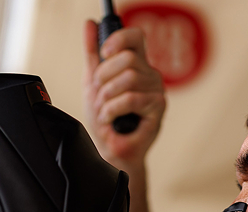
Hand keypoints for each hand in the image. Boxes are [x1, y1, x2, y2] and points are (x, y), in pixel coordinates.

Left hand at [83, 20, 165, 169]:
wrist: (111, 150)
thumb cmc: (106, 120)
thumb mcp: (93, 82)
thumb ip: (92, 53)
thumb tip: (89, 24)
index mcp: (137, 65)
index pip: (135, 37)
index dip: (119, 40)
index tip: (104, 54)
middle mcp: (150, 75)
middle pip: (128, 58)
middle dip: (105, 78)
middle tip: (100, 95)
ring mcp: (156, 90)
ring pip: (129, 78)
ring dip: (108, 97)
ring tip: (105, 110)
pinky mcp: (158, 108)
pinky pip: (132, 98)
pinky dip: (114, 109)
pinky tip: (111, 118)